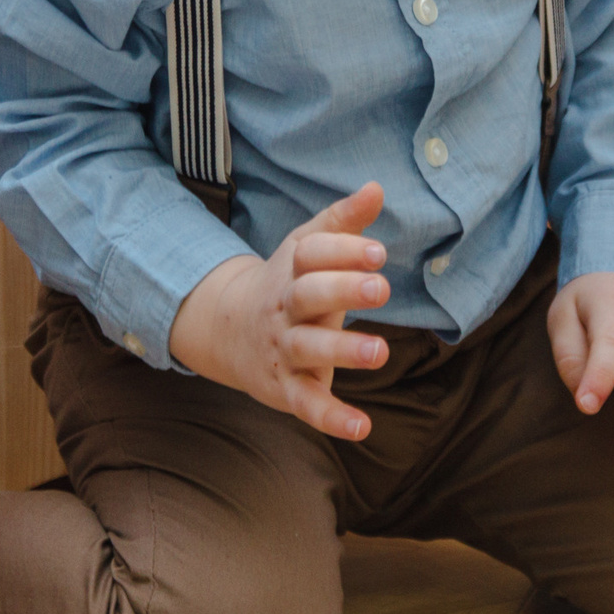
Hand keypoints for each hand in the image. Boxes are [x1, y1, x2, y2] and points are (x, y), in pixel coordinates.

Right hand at [168, 183, 392, 440]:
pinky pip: (307, 404)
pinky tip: (362, 426)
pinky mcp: (287, 388)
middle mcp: (285, 308)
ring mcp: (284, 349)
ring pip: (310, 348)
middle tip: (383, 289)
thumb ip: (344, 221)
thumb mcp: (310, 247)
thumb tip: (377, 187)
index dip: (344, 251)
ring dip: (343, 350)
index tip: (379, 252)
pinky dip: (332, 418)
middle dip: (344, 291)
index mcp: (293, 270)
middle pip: (309, 295)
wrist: (230, 332)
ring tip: (380, 352)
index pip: (313, 254)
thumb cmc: (289, 283)